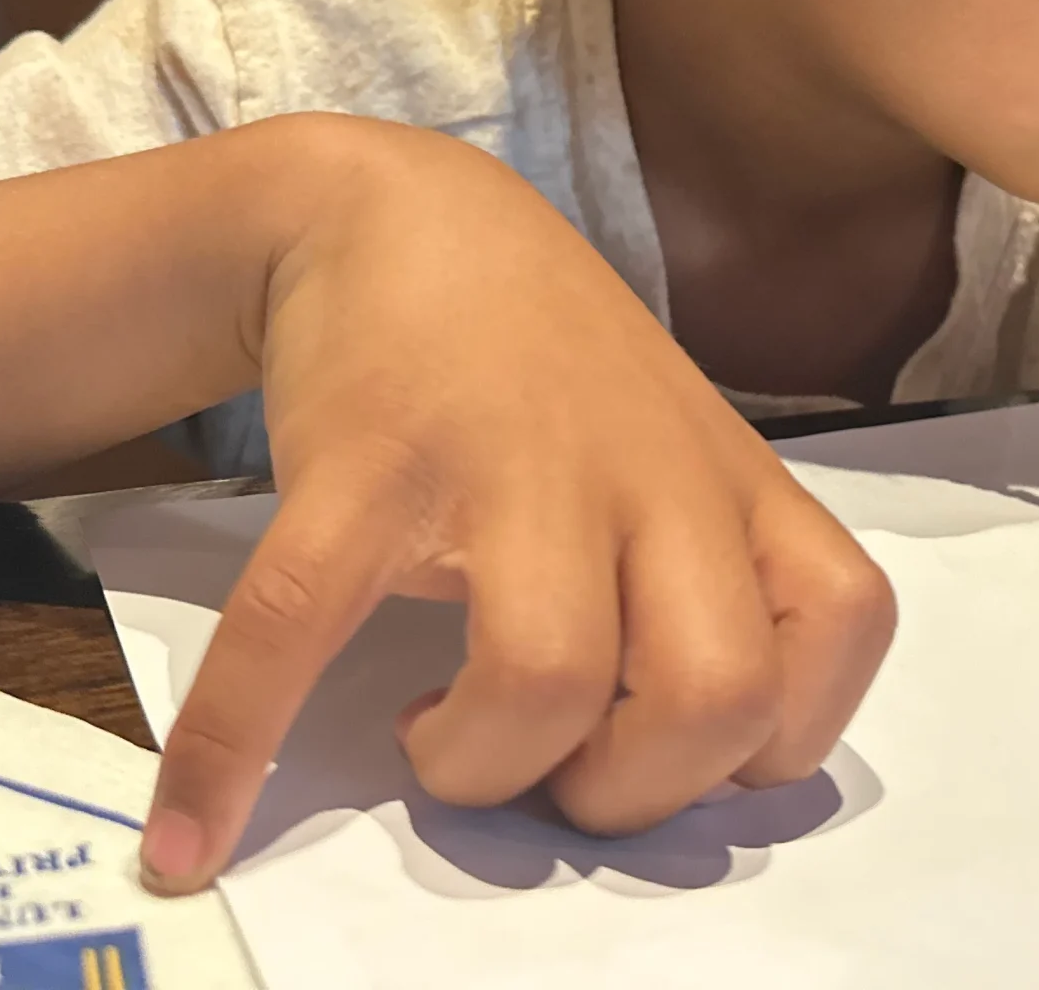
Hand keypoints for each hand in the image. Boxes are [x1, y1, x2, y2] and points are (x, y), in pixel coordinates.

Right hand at [140, 123, 895, 892]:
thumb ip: (705, 576)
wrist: (402, 214)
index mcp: (727, 482)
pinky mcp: (367, 464)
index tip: (674, 748)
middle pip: (716, 691)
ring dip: (484, 768)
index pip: (840, 625)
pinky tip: (198, 823)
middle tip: (560, 771)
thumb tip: (679, 765)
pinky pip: (304, 632)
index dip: (771, 739)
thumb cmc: (549, 363)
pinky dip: (236, 747)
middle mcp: (641, 473)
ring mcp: (507, 463)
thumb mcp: (673, 447)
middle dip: (634, 791)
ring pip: (548, 674)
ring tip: (442, 736)